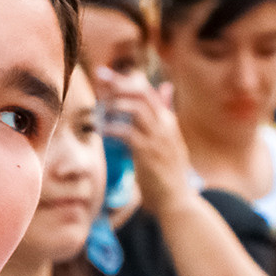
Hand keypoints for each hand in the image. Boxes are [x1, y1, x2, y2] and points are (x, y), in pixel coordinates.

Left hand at [95, 69, 197, 217]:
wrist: (177, 200)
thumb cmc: (169, 172)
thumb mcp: (169, 138)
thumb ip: (165, 113)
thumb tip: (166, 88)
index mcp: (168, 120)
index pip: (147, 91)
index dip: (126, 81)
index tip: (105, 76)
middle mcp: (165, 125)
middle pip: (141, 93)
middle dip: (119, 82)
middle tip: (98, 76)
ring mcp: (158, 138)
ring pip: (136, 108)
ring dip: (114, 104)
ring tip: (99, 107)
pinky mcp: (148, 153)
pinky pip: (128, 132)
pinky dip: (112, 128)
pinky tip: (101, 129)